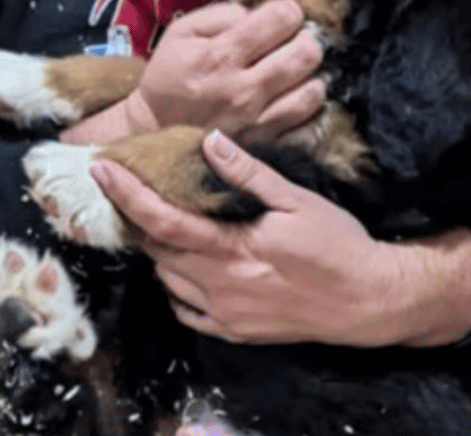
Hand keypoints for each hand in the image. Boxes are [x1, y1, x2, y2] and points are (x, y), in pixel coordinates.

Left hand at [91, 131, 403, 346]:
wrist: (367, 301)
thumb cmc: (337, 245)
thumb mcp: (297, 200)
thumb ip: (249, 174)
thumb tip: (209, 140)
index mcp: (231, 251)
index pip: (162, 221)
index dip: (126, 195)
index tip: (102, 169)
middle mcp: (219, 286)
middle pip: (156, 251)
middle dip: (136, 219)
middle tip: (128, 190)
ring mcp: (225, 314)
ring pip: (168, 281)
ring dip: (158, 250)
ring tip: (161, 221)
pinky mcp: (235, 331)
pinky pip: (187, 310)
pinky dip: (177, 285)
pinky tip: (187, 265)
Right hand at [120, 0, 324, 144]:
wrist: (154, 128)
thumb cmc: (170, 75)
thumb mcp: (182, 31)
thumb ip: (223, 14)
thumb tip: (260, 14)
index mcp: (220, 56)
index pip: (279, 20)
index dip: (288, 11)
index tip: (282, 15)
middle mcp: (242, 89)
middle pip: (305, 54)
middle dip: (307, 39)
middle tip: (295, 39)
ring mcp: (255, 119)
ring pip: (312, 90)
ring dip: (311, 73)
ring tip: (295, 68)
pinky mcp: (263, 141)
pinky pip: (305, 121)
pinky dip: (308, 104)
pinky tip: (295, 93)